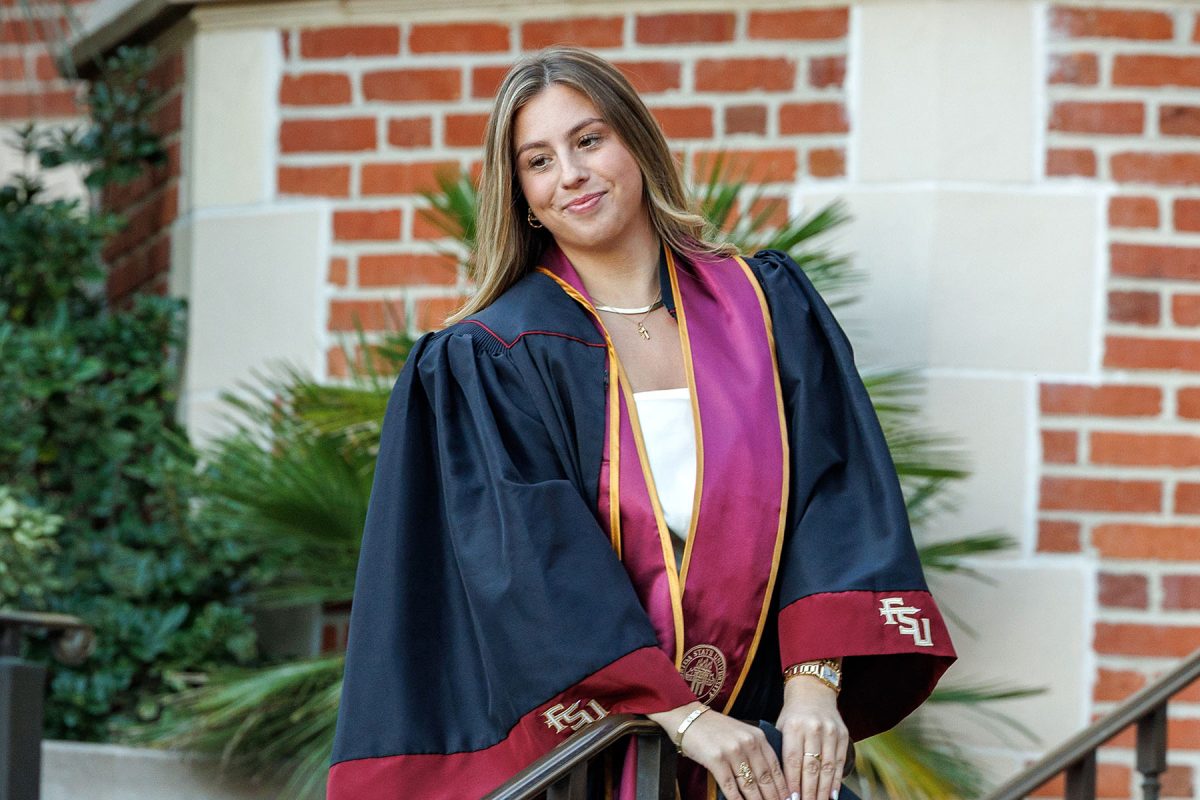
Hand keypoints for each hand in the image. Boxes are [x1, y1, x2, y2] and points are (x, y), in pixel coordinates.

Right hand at [649, 703, 787, 799]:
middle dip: (773, 799)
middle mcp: (748, 743)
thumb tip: (768, 780)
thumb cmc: (715, 729)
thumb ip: (756, 751)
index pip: (776, 768)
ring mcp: (732, 751)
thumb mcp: (742, 734)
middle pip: (765, 779)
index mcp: (758, 737)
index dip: (783, 789)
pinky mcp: (716, 760)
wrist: (689, 717)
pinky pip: (730, 786)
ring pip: (750, 786)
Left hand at [776, 676, 848, 799]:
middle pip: (811, 767)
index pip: (793, 760)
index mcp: (794, 727)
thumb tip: (780, 782)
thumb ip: (782, 751)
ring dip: (823, 790)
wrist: (813, 691)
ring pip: (827, 767)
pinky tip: (832, 795)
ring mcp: (830, 731)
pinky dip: (836, 781)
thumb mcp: (782, 727)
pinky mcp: (843, 735)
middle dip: (808, 791)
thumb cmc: (793, 715)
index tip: (791, 799)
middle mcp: (813, 728)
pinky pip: (840, 762)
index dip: (793, 782)